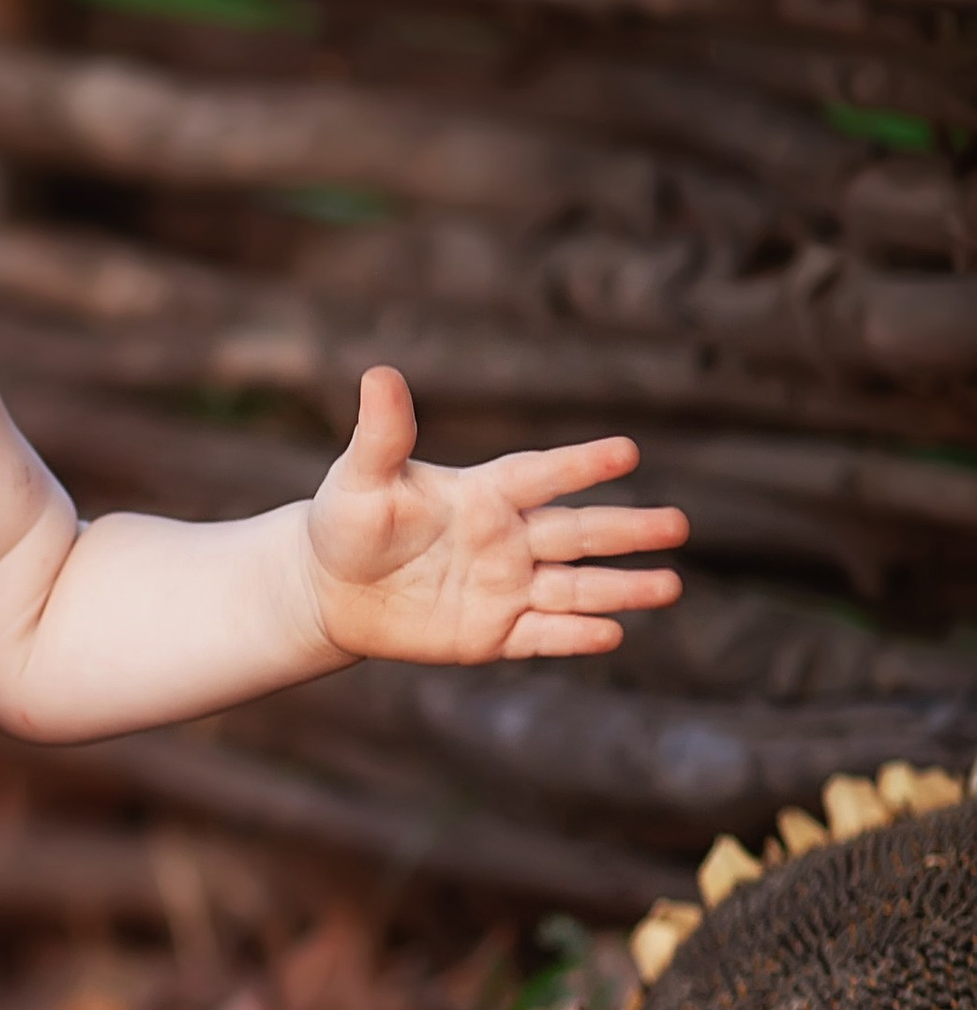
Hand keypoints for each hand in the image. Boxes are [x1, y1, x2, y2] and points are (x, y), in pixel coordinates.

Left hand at [305, 366, 685, 664]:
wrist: (329, 589)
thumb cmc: (347, 521)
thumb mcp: (362, 477)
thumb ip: (382, 433)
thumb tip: (379, 373)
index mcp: (484, 494)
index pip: (539, 475)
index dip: (579, 465)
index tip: (626, 451)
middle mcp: (507, 539)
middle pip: (577, 533)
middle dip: (627, 529)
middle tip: (679, 524)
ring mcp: (504, 588)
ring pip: (574, 587)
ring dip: (621, 588)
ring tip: (671, 586)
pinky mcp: (491, 634)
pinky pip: (540, 635)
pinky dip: (573, 636)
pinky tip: (613, 632)